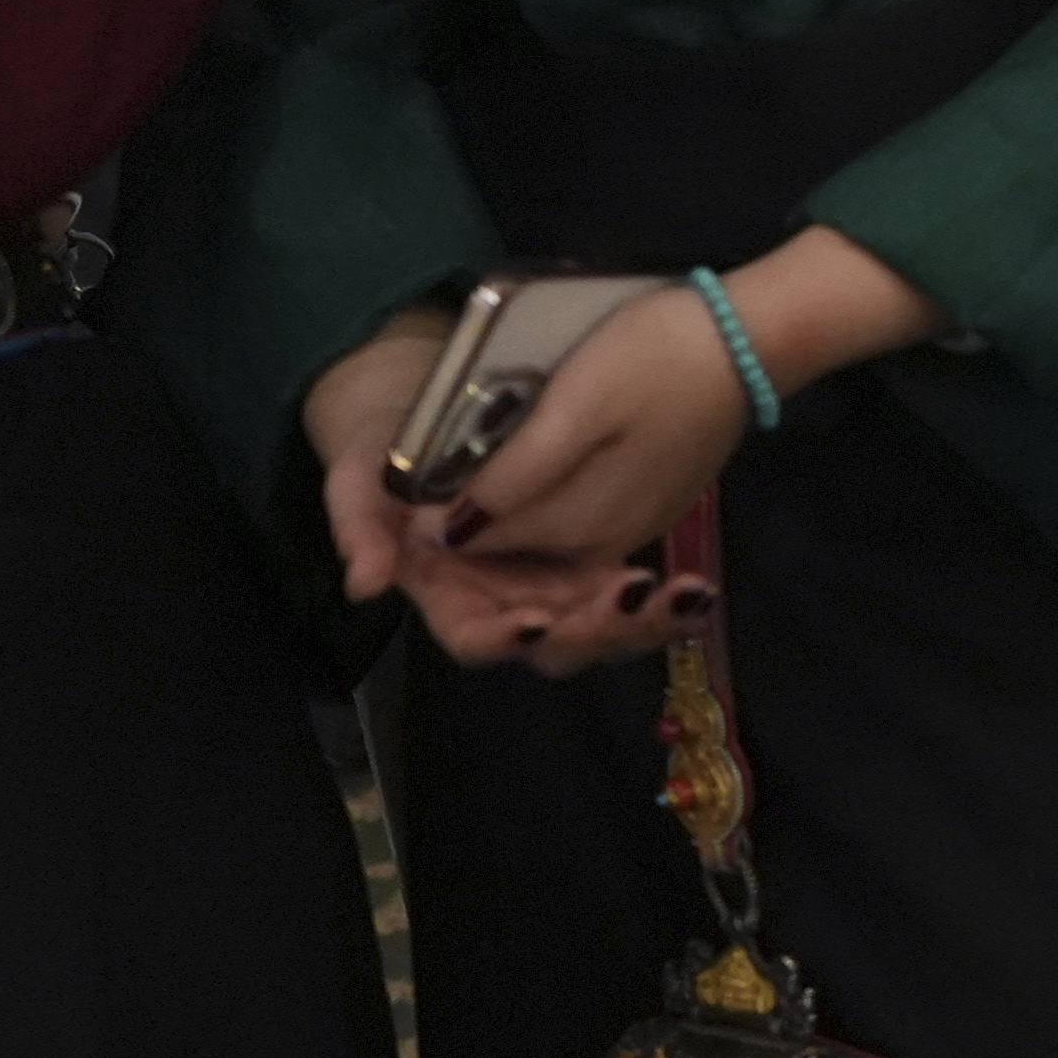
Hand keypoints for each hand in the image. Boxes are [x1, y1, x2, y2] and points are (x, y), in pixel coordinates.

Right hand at [304, 295, 725, 674]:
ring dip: (645, 620)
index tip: (538, 624)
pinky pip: (626, 590)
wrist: (424, 413)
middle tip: (635, 596)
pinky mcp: (586, 553)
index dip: (504, 638)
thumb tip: (365, 585)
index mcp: (448, 594)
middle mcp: (504, 601)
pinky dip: (660, 595)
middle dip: (598, 630)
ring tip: (687, 595)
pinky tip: (699, 588)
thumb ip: (357, 526)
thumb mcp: (358, 477)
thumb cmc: (382, 453)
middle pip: (557, 644)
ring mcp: (550, 581)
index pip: (475, 637)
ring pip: (601, 625)